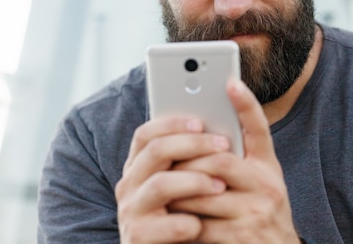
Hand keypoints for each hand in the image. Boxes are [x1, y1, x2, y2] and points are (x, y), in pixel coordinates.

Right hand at [115, 115, 230, 243]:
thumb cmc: (179, 214)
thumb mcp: (180, 183)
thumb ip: (187, 160)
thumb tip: (219, 131)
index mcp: (137, 167)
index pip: (146, 134)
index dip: (172, 124)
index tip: (200, 122)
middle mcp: (128, 185)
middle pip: (155, 151)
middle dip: (193, 145)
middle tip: (224, 145)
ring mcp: (130, 211)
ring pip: (161, 184)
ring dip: (195, 181)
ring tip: (222, 186)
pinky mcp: (137, 238)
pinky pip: (168, 224)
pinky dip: (188, 222)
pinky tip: (203, 223)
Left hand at [169, 78, 301, 243]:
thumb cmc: (257, 214)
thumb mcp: (256, 183)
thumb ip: (236, 160)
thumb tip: (198, 133)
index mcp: (268, 168)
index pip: (260, 129)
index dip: (247, 104)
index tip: (231, 82)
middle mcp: (268, 186)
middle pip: (220, 160)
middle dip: (187, 159)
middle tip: (164, 157)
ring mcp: (257, 213)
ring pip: (205, 191)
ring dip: (177, 188)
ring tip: (159, 183)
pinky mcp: (242, 238)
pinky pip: (201, 223)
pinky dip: (180, 218)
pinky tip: (169, 215)